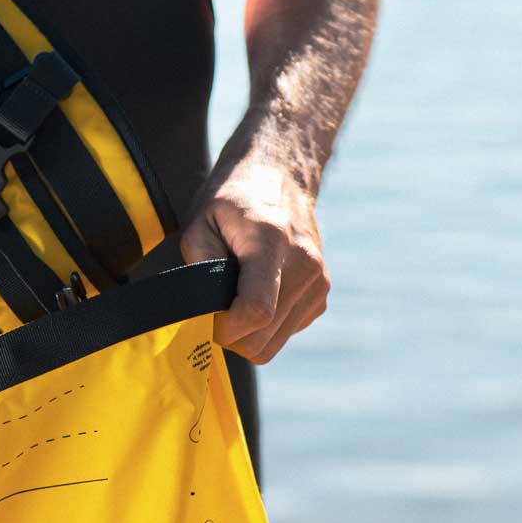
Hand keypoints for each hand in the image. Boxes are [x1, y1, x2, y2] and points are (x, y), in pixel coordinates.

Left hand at [180, 155, 329, 362]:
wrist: (280, 177)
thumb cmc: (232, 201)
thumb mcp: (200, 224)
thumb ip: (200, 270)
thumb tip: (205, 314)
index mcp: (271, 242)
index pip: (256, 310)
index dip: (226, 329)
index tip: (209, 321)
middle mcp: (304, 264)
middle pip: (263, 338)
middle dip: (231, 336)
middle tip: (215, 310)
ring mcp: (318, 282)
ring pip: (273, 345)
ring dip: (247, 334)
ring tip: (236, 297)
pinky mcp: (321, 295)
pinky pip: (285, 333)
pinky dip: (265, 326)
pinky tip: (258, 294)